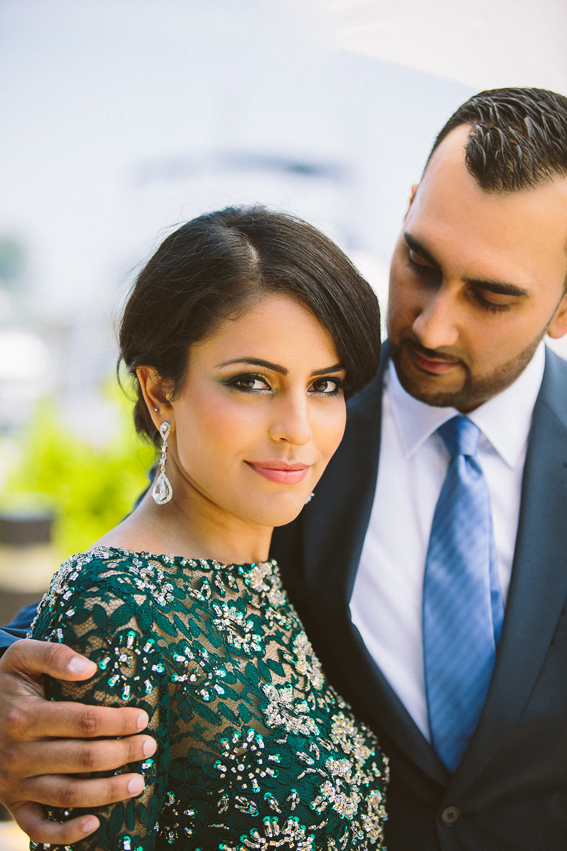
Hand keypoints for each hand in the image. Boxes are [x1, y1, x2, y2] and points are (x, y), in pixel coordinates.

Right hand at [0, 639, 156, 845]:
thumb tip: (89, 667)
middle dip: (122, 754)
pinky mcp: (11, 803)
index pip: (83, 722)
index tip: (142, 717)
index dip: (117, 721)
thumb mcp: (21, 657)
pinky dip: (64, 833)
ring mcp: (13, 783)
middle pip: (82, 759)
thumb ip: (53, 655)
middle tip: (149, 747)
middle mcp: (18, 754)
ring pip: (67, 795)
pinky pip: (37, 828)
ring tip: (139, 783)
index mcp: (24, 717)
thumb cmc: (6, 683)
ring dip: (107, 793)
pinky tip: (94, 824)